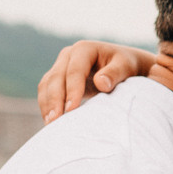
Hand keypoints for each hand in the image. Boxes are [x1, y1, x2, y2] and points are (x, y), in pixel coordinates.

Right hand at [38, 40, 158, 121]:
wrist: (122, 66)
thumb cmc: (126, 66)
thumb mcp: (125, 67)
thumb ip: (115, 73)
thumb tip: (101, 83)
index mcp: (84, 49)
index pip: (75, 71)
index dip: (72, 90)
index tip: (71, 109)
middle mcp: (68, 55)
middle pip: (56, 77)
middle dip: (54, 100)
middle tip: (55, 121)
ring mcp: (61, 66)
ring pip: (47, 84)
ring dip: (47, 104)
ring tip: (50, 124)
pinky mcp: (58, 78)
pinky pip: (47, 91)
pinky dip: (47, 105)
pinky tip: (50, 121)